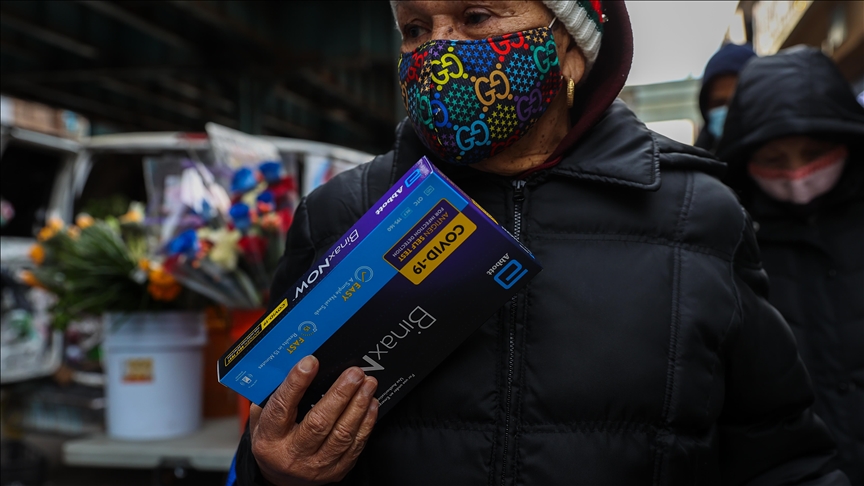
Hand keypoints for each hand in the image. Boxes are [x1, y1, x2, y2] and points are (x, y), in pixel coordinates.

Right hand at [250, 355, 378, 485]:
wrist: (281, 478)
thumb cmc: (274, 440)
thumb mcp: (263, 418)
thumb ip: (275, 393)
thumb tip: (297, 364)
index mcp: (270, 438)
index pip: (281, 407)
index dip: (296, 383)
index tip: (310, 362)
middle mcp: (292, 454)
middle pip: (319, 422)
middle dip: (340, 394)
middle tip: (354, 373)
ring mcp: (315, 465)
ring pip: (342, 434)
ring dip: (358, 405)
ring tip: (367, 384)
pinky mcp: (335, 471)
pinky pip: (355, 445)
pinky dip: (366, 422)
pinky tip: (370, 405)